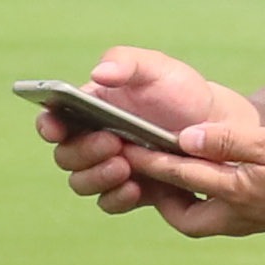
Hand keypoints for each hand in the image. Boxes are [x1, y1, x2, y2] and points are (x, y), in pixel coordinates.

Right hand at [42, 45, 257, 217]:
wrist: (217, 126)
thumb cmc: (180, 92)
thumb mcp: (158, 68)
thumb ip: (127, 62)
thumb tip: (99, 73)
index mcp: (87, 110)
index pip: (52, 120)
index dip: (48, 125)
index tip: (56, 128)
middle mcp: (90, 141)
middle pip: (65, 155)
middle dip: (83, 151)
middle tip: (113, 142)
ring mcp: (108, 168)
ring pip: (82, 182)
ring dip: (96, 177)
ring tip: (125, 166)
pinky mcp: (130, 191)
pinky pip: (109, 202)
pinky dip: (117, 198)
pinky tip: (136, 188)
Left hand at [128, 118, 264, 237]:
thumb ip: (229, 140)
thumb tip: (186, 136)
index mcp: (238, 193)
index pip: (182, 175)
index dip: (151, 160)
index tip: (124, 147)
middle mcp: (244, 215)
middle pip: (189, 220)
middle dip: (166, 201)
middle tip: (154, 178)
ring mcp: (263, 222)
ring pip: (213, 222)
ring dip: (193, 204)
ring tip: (186, 181)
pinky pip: (236, 218)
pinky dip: (220, 203)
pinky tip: (229, 186)